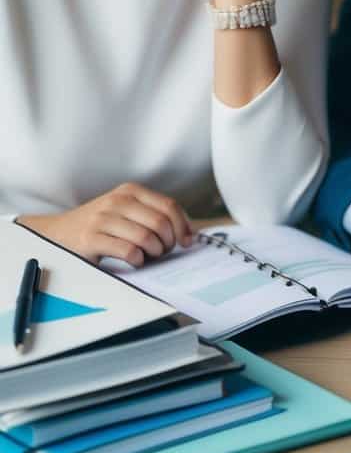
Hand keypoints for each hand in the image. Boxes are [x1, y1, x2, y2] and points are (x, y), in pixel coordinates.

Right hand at [18, 184, 193, 267]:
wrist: (58, 232)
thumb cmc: (100, 225)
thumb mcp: (125, 211)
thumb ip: (153, 215)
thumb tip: (189, 233)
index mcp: (130, 191)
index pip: (169, 206)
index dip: (183, 226)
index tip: (186, 242)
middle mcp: (117, 200)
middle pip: (161, 223)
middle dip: (168, 242)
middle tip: (162, 252)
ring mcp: (103, 218)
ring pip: (146, 237)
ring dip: (153, 253)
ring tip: (147, 256)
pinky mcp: (91, 238)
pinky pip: (129, 251)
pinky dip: (137, 260)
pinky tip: (133, 261)